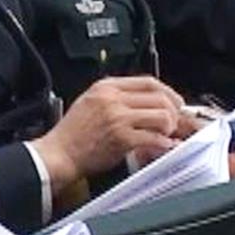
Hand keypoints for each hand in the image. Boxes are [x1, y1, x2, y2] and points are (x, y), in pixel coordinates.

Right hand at [34, 75, 189, 179]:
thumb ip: (116, 97)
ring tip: (165, 135)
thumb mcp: (90, 102)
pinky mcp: (122, 138)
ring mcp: (117, 118)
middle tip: (174, 123)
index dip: (168, 92)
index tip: (174, 102)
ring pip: (162, 116)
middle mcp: (112, 99)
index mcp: (105, 87)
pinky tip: (162, 146)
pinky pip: (155, 138)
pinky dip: (164, 143)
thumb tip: (147, 102)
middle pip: (160, 98)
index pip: (148, 82)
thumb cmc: (73, 133)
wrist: (60, 153)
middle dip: (174, 112)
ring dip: (170, 127)